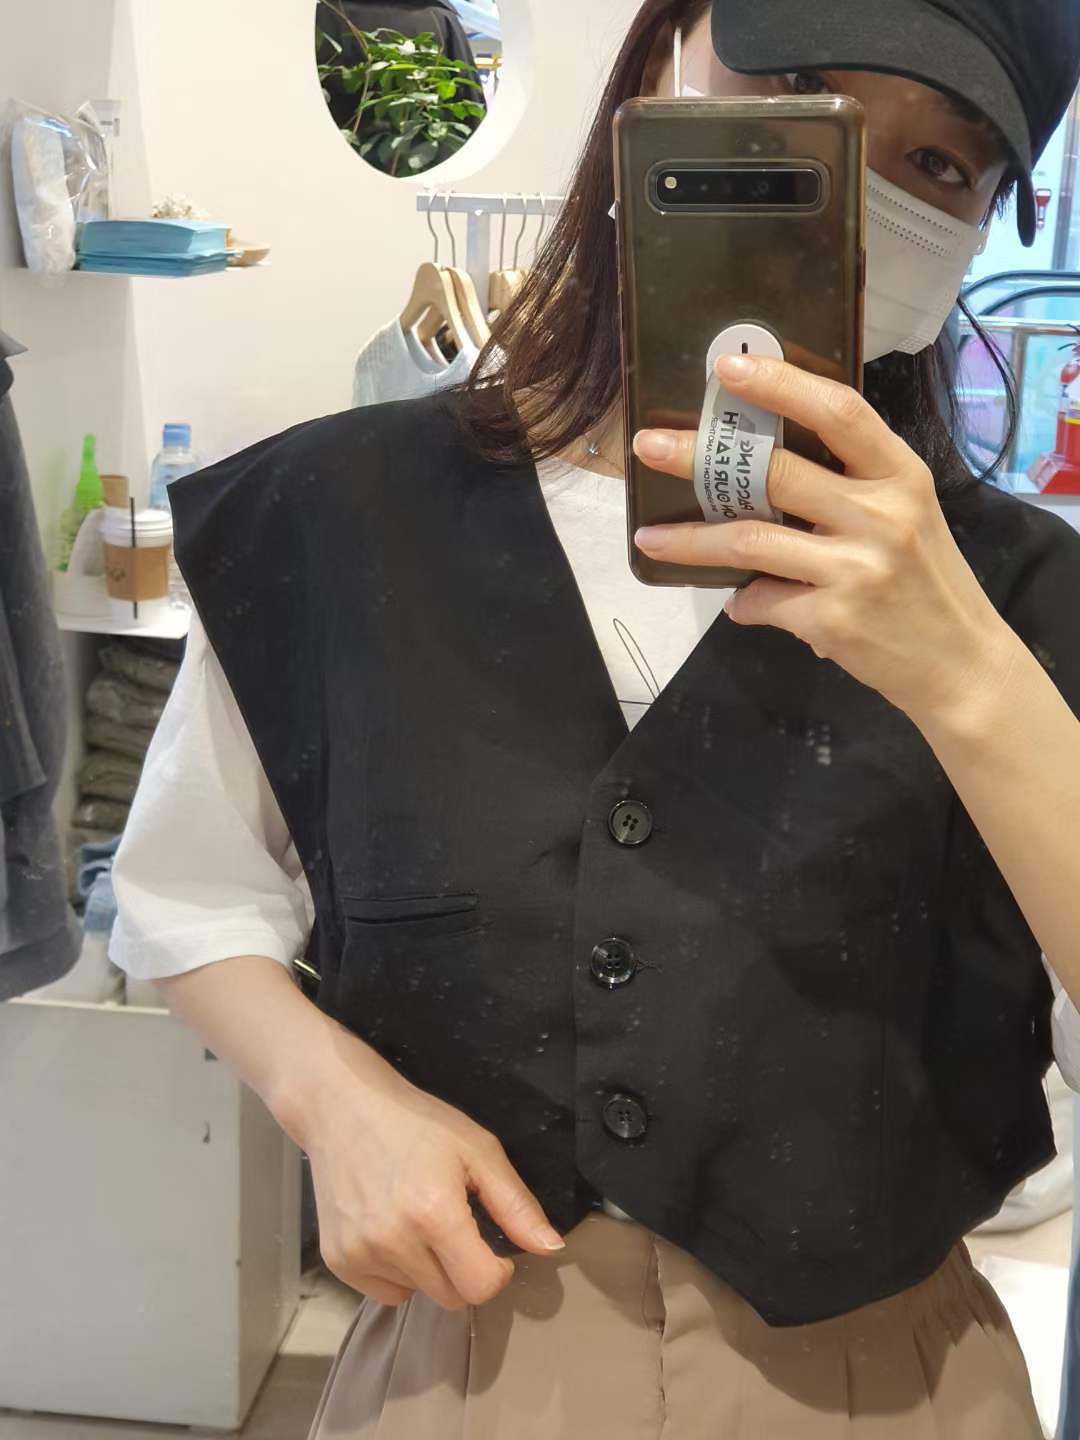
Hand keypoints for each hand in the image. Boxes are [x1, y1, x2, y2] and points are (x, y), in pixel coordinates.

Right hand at [294, 1034, 564, 1309]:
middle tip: (455, 1225)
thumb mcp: (477, 1149)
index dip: (497, 1270)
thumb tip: (552, 1249)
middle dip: (464, 1270)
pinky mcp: (337, 1261)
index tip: (491, 1243)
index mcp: (434, 1213)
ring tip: (418, 1218)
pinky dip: (398, 1272)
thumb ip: (516, 1204)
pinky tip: (392, 1229)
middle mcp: (393, 1241)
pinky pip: (385, 1292)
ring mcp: (359, 1254)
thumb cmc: (417, 1122)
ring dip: (429, 1270)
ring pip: (418, 1294)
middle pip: (451, 1297)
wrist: (342, 1107)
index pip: (480, 1287)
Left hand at [632, 352, 1016, 721]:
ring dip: (690, 540)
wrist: (961, 663)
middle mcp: (881, 513)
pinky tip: (740, 603)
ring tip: (649, 537)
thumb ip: (850, 486)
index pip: (838, 411)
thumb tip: (760, 470)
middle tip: (648, 447)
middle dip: (701, 457)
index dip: (780, 384)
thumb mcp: (907, 516)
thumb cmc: (925, 583)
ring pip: (750, 539)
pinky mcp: (834, 617)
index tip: (727, 368)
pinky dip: (742, 602)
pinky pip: (763, 600)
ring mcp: (856, 567)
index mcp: (900, 474)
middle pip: (776, 471)